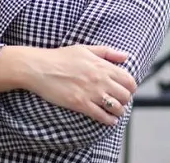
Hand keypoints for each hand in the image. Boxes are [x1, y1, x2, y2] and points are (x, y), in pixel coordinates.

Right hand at [19, 44, 136, 125]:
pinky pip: (102, 116)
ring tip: (114, 111)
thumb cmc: (60, 57)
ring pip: (117, 108)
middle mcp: (100, 79)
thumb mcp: (85, 49)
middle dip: (125, 100)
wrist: (39, 67)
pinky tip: (109, 120)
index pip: (128, 80)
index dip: (130, 87)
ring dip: (118, 111)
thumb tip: (126, 56)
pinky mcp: (80, 104)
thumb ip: (107, 52)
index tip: (125, 89)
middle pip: (125, 95)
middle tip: (119, 101)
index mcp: (102, 65)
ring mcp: (91, 92)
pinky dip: (109, 120)